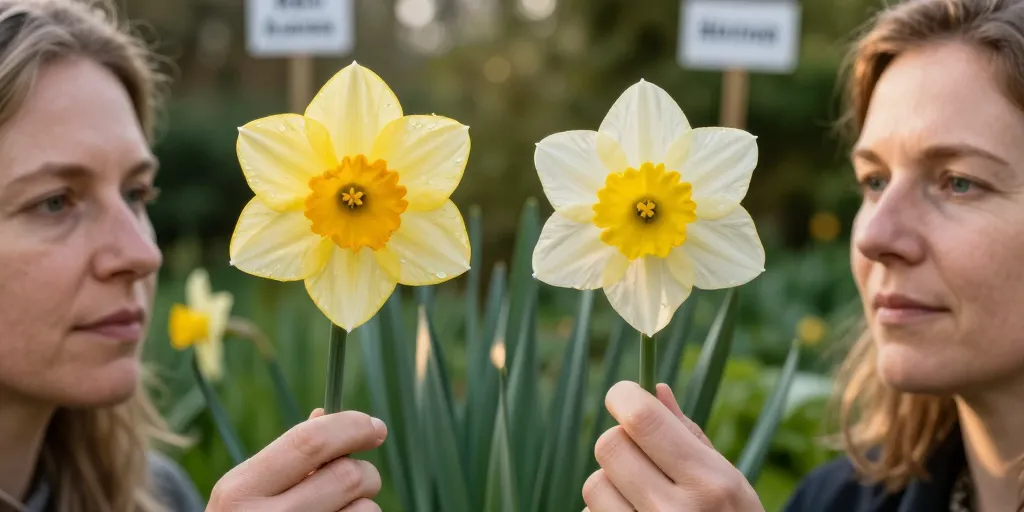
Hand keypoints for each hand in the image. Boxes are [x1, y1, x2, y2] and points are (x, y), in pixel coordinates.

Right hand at [207, 408, 386, 511]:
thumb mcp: (248, 491)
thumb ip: (287, 455)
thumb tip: (327, 414)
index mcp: (240, 490)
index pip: (310, 442)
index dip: (351, 427)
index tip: (375, 427)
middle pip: (347, 476)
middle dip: (364, 470)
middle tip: (358, 476)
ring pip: (366, 510)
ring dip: (363, 505)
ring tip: (336, 511)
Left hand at [583, 382, 763, 511]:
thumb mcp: (728, 480)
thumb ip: (688, 435)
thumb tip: (654, 390)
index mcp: (709, 483)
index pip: (641, 419)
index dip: (624, 397)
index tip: (625, 397)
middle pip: (609, 446)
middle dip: (622, 443)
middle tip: (642, 455)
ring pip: (594, 484)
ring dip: (612, 484)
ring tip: (643, 498)